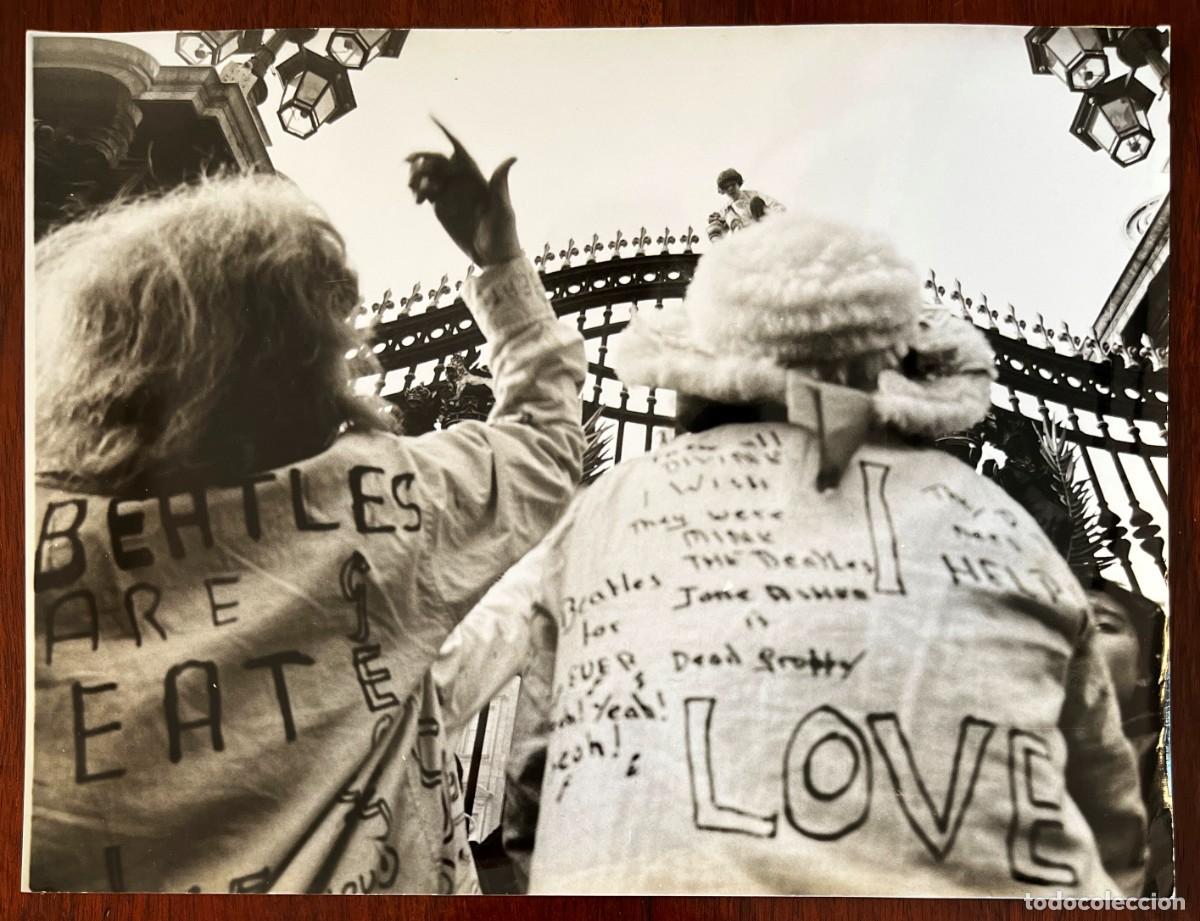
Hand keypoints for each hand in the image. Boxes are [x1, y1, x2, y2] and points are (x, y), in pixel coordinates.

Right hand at [406, 119, 520, 266]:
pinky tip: (417, 200)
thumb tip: (512, 157)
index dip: (445, 131)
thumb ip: (500, 182)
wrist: (493, 257)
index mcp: (476, 176)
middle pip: (437, 160)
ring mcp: (450, 193)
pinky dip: (417, 191)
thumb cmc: (503, 233)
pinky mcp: (441, 207)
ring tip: (414, 188)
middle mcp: (461, 181)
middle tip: (411, 165)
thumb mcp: (503, 208)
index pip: (457, 148)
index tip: (430, 116)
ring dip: (417, 175)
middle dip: (423, 158)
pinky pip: (424, 192)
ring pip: (428, 174)